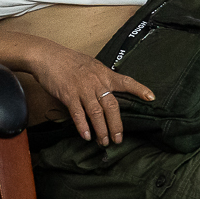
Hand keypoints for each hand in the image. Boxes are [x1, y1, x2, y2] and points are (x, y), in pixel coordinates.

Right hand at [34, 48, 154, 145]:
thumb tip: (110, 91)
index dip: (139, 89)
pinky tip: (86, 136)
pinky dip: (83, 126)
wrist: (48, 56)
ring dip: (101, 130)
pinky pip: (78, 113)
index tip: (151, 98)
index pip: (125, 81)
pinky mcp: (68, 95)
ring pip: (96, 113)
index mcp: (104, 74)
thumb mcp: (91, 66)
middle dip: (116, 124)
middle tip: (118, 139)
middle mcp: (96, 82)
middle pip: (111, 105)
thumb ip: (102, 78)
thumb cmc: (70, 61)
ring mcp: (82, 88)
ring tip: (104, 142)